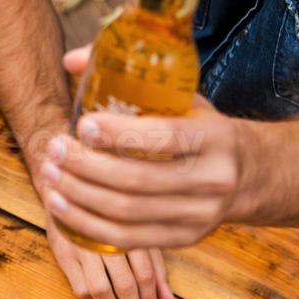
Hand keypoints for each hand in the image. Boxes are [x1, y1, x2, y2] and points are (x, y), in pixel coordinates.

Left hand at [39, 47, 245, 249]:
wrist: (248, 175)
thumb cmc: (201, 129)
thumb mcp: (182, 97)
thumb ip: (130, 77)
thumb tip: (71, 59)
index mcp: (216, 137)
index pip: (164, 136)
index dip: (118, 134)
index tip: (82, 125)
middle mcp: (213, 180)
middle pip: (138, 180)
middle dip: (87, 167)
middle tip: (54, 150)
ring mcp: (201, 215)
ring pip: (128, 213)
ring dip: (80, 197)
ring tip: (50, 177)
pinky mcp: (186, 239)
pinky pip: (129, 239)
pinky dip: (90, 225)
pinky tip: (64, 208)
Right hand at [42, 217, 175, 298]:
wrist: (67, 192)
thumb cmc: (109, 217)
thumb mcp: (135, 233)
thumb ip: (155, 266)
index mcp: (131, 230)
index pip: (146, 273)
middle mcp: (108, 238)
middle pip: (126, 285)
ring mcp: (84, 246)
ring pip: (101, 289)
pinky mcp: (64, 253)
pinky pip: (80, 288)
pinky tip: (97, 296)